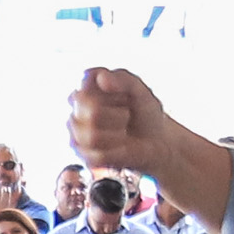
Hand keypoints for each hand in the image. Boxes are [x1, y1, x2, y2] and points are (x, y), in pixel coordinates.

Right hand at [67, 68, 182, 179]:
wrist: (156, 142)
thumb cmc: (145, 114)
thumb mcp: (141, 91)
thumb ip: (123, 79)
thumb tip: (101, 78)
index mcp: (87, 89)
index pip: (86, 85)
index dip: (112, 93)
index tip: (125, 97)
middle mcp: (77, 110)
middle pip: (90, 111)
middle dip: (117, 115)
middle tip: (126, 115)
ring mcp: (77, 134)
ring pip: (92, 136)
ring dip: (117, 135)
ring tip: (124, 131)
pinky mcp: (84, 156)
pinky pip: (98, 156)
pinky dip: (117, 151)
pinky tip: (122, 147)